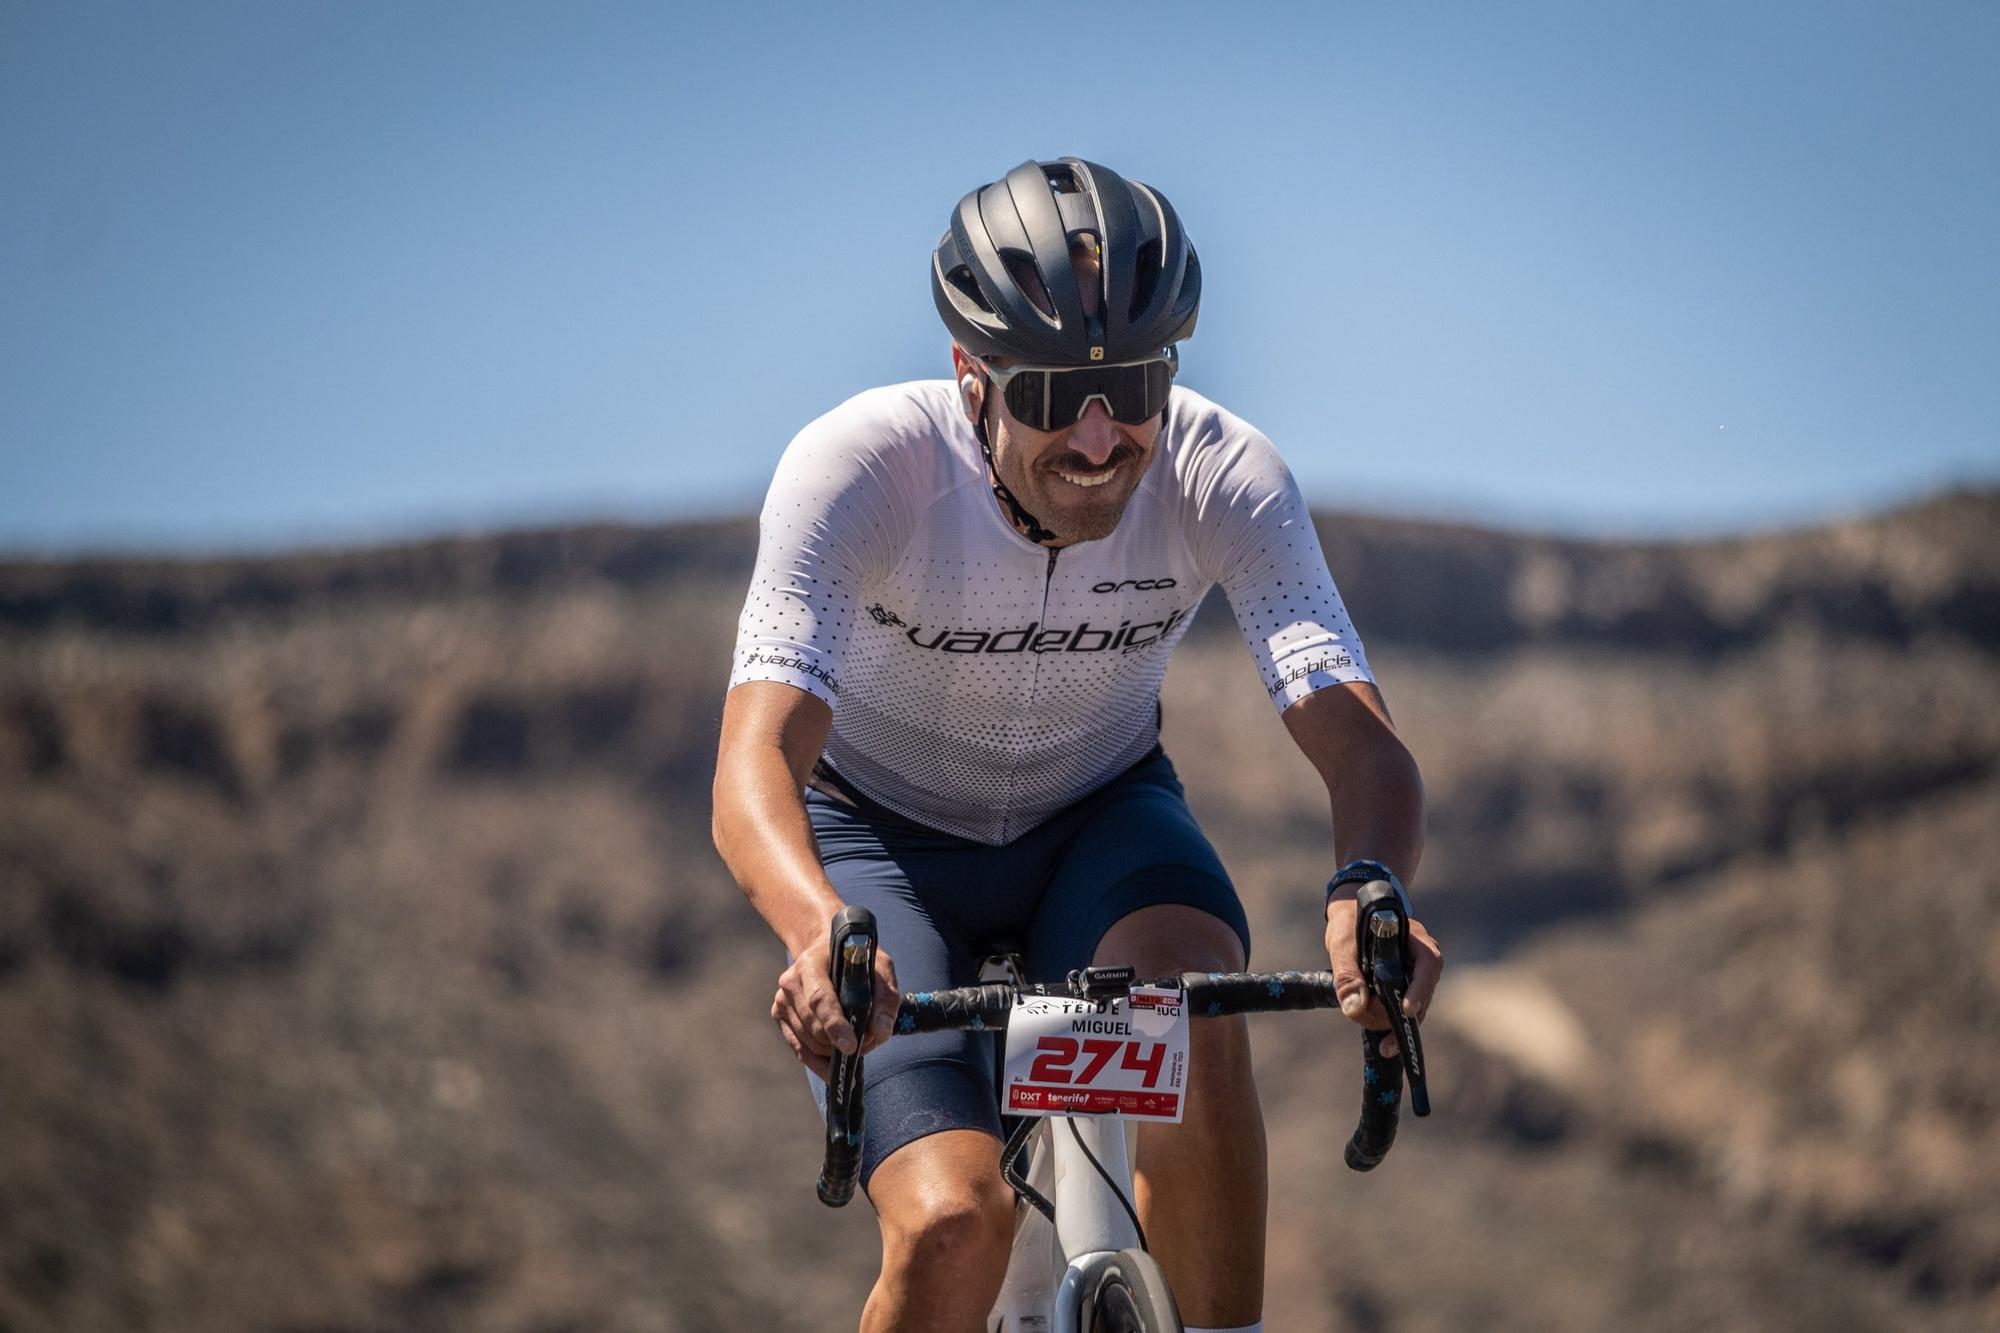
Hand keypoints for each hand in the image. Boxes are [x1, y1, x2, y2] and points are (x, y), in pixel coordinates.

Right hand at [771, 927, 899, 1080]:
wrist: (825, 951)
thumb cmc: (855, 960)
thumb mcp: (879, 967)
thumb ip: (885, 998)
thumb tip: (880, 1032)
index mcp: (811, 963)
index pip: (820, 999)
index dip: (835, 1025)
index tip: (851, 1046)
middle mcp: (790, 982)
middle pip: (814, 1025)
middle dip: (840, 1042)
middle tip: (867, 1042)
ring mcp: (782, 1001)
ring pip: (808, 1042)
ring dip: (833, 1052)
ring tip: (855, 1044)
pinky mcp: (780, 1017)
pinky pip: (800, 1050)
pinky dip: (819, 1063)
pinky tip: (835, 1069)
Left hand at [1325, 888, 1442, 1058]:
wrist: (1351, 916)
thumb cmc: (1350, 921)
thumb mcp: (1343, 943)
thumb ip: (1347, 974)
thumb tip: (1354, 1009)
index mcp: (1417, 942)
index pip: (1428, 967)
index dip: (1420, 990)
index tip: (1406, 1009)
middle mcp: (1421, 963)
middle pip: (1419, 998)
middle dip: (1390, 1014)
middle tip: (1359, 1016)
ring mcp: (1414, 979)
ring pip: (1409, 1011)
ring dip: (1382, 1018)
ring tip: (1356, 1014)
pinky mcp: (1403, 991)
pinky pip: (1398, 1011)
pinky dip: (1381, 1018)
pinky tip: (1366, 1022)